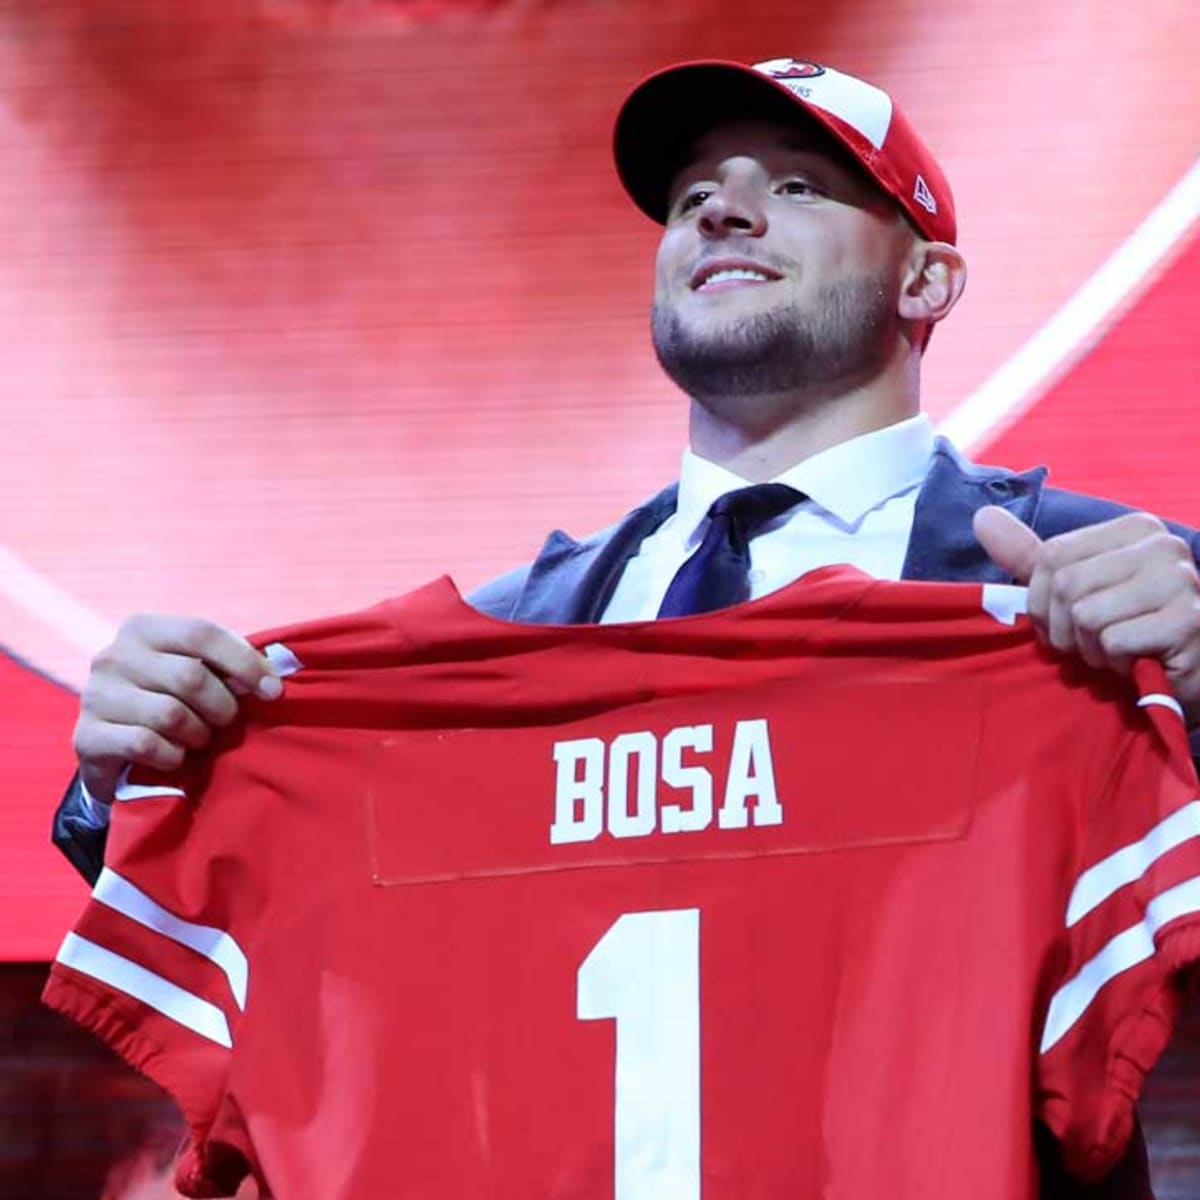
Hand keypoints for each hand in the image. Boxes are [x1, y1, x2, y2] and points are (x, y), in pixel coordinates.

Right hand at [73, 614, 281, 805]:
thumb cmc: (168, 700)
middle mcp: (113, 656)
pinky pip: (146, 745)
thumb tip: (275, 675)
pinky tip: (174, 756)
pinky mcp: (87, 736)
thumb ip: (228, 665)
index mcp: (143, 629)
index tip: (272, 691)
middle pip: (190, 677)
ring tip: (199, 738)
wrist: (113, 748)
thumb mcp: (195, 671)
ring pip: (170, 715)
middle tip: (226, 721)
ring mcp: (95, 695)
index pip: (202, 633)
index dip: (244, 662)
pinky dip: (172, 756)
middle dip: (222, 707)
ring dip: (198, 734)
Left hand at [974, 507, 1199, 724]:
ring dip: (1090, 649)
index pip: (1051, 556)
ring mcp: (1180, 580)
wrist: (1189, 673)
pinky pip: (1113, 641)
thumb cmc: (1128, 631)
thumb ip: (1030, 556)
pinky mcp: (1187, 620)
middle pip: (1066, 585)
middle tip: (1089, 645)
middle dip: (1063, 630)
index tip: (1062, 622)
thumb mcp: (1076, 589)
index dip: (1041, 601)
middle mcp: (1161, 545)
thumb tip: (982, 516)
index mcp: (1134, 529)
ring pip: (1086, 615)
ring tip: (1116, 652)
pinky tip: (1138, 663)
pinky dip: (1115, 662)